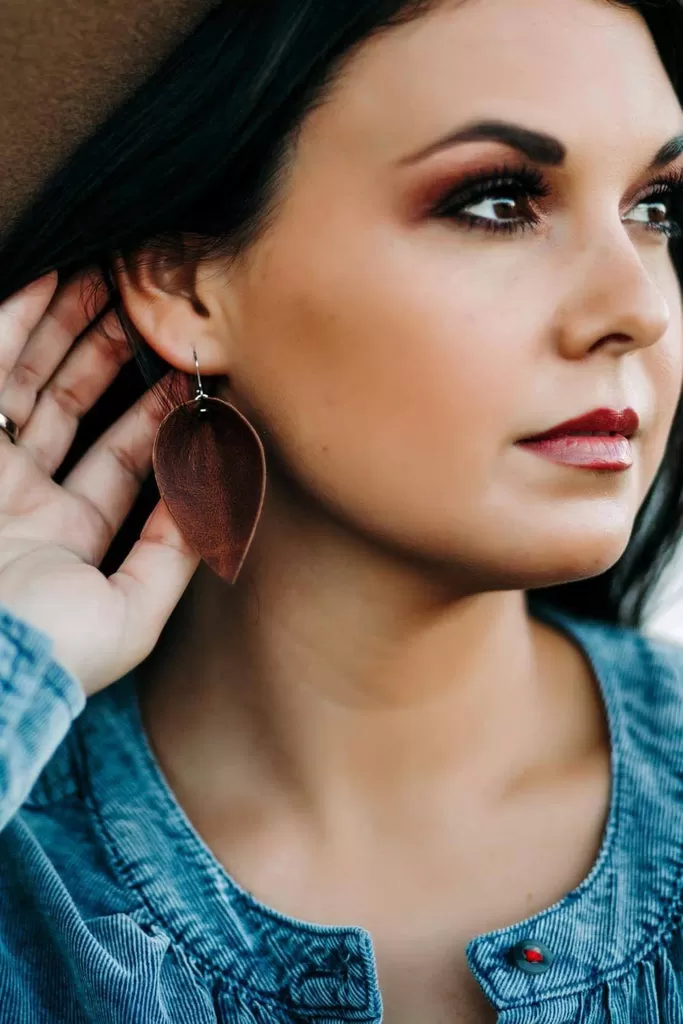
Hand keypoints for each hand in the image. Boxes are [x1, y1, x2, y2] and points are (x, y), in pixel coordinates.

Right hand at [0, 271, 199, 695]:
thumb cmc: (51, 649)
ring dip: (69, 329)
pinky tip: (49, 279)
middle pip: (77, 409)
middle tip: (155, 314)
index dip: (160, 417)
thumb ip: (174, 556)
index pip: (123, 460)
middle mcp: (26, 496)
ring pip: (33, 380)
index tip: (200, 377)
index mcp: (70, 535)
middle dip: (115, 360)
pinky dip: (16, 319)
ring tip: (112, 282)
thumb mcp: (132, 612)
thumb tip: (219, 501)